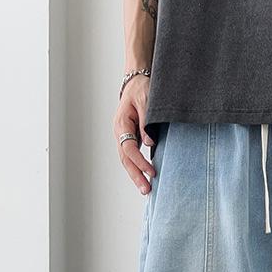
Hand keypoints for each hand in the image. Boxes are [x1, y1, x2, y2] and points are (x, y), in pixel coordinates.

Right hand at [113, 74, 155, 194]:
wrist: (136, 81)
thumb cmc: (142, 89)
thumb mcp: (146, 102)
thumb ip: (146, 123)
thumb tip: (150, 144)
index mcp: (122, 124)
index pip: (129, 149)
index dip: (140, 162)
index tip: (152, 172)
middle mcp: (120, 132)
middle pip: (125, 159)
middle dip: (136, 176)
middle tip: (146, 190)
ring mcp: (123, 136)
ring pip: (127, 160)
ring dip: (136, 175)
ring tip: (146, 189)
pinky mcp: (130, 138)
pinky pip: (132, 156)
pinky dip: (137, 167)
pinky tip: (145, 178)